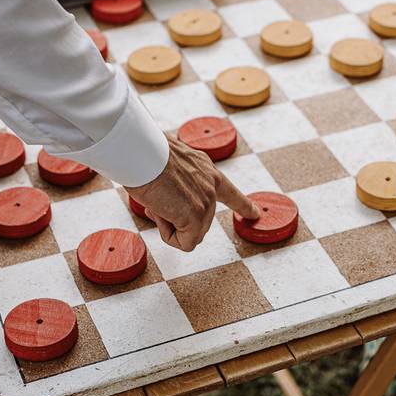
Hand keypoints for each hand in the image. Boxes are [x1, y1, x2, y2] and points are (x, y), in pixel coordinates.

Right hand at [126, 136, 258, 251]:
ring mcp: (206, 202)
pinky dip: (168, 235)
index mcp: (206, 169)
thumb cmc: (144, 155)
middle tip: (157, 198)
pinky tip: (159, 212)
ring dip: (168, 224)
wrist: (140, 152)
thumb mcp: (169, 166)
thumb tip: (168, 201)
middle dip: (175, 218)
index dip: (243, 205)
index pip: (230, 192)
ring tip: (157, 200)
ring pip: (189, 234)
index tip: (255, 213)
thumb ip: (178, 183)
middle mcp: (211, 184)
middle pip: (198, 222)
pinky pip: (183, 243)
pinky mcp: (195, 217)